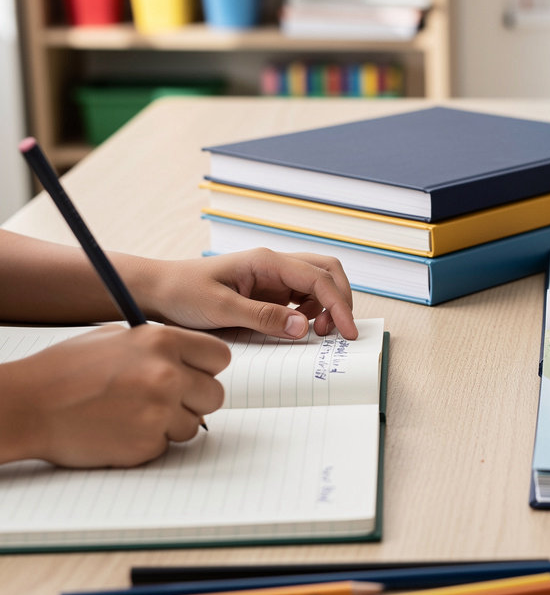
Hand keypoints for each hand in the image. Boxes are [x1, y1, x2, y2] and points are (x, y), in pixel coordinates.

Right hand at [0, 324, 229, 467]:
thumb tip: (189, 360)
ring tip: (132, 413)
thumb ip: (159, 347)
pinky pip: (166, 445)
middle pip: (216, 395)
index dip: (207, 369)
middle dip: (195, 400)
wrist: (27, 406)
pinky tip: (120, 429)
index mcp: (162, 342)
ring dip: (171, 423)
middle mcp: (167, 375)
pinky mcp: (147, 443)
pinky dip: (149, 441)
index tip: (196, 375)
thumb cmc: (64, 371)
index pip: (220, 357)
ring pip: (193, 424)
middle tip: (166, 400)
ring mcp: (159, 411)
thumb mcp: (116, 339)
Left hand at [136, 249, 357, 339]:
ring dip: (328, 306)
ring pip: (318, 283)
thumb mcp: (220, 309)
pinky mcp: (268, 291)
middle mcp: (274, 265)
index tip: (347, 332)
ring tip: (318, 333)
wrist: (157, 291)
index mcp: (265, 261)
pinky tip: (300, 328)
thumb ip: (264, 318)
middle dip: (341, 300)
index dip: (339, 305)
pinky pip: (302, 297)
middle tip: (339, 332)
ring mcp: (272, 277)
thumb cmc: (182, 293)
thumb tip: (303, 327)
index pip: (318, 278)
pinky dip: (312, 312)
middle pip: (327, 271)